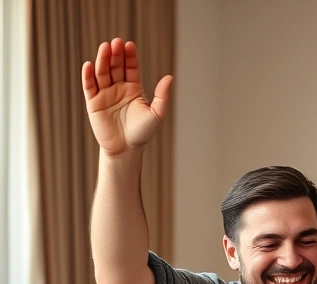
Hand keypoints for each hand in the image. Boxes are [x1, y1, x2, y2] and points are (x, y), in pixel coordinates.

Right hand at [82, 38, 172, 154]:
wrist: (126, 149)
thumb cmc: (142, 132)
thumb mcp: (156, 113)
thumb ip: (162, 95)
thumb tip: (169, 77)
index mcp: (134, 88)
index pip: (130, 67)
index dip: (129, 56)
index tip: (129, 45)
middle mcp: (118, 88)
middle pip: (115, 66)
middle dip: (115, 54)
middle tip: (116, 42)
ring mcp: (105, 94)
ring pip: (102, 73)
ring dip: (102, 60)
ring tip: (104, 48)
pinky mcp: (93, 102)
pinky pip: (89, 86)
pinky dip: (88, 75)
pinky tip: (89, 65)